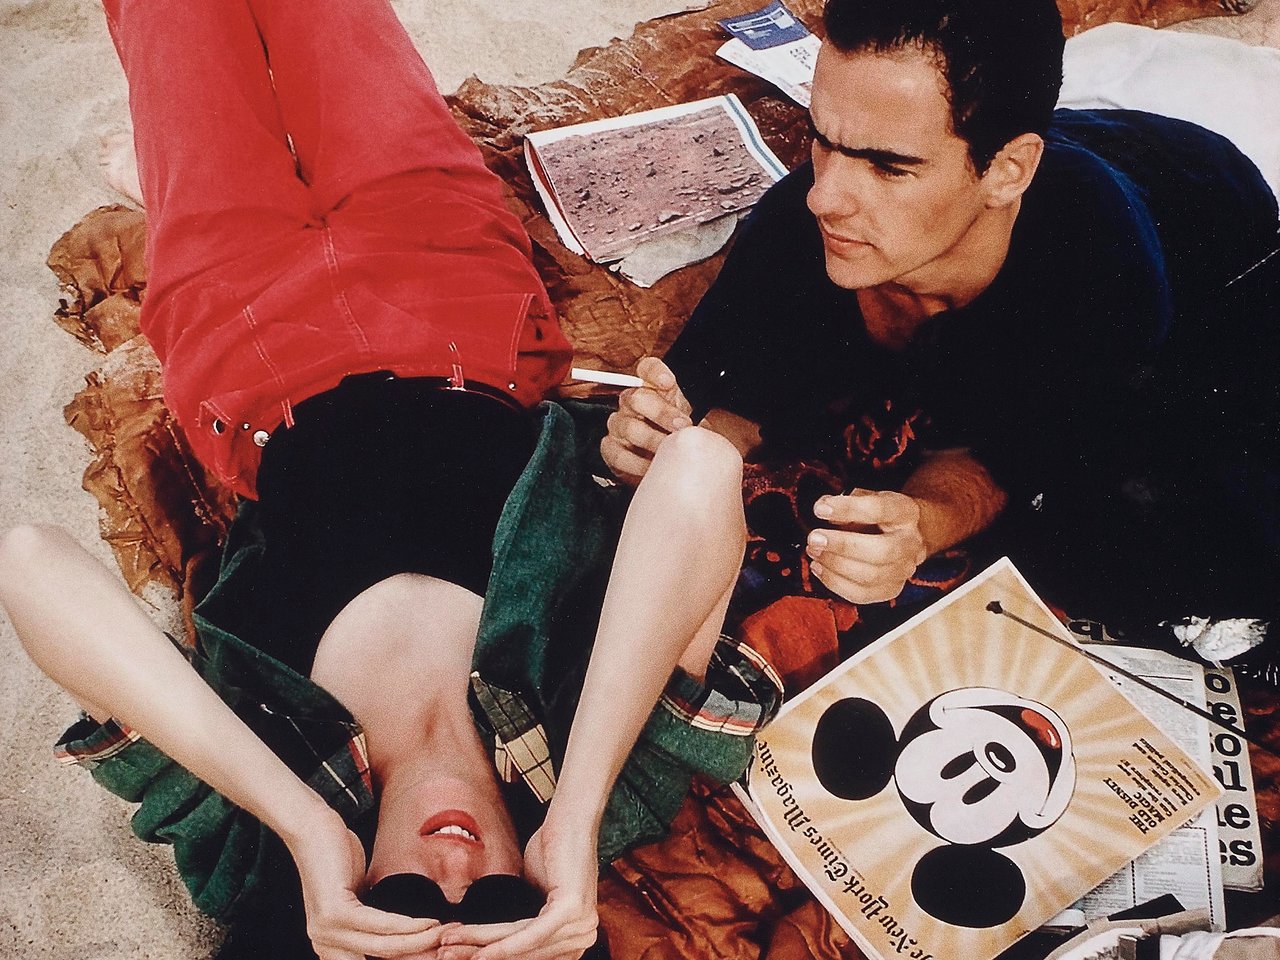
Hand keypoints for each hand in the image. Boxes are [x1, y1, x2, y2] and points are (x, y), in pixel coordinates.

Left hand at [287, 807, 450, 959]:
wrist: (311, 828)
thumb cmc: (335, 857)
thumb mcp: (356, 896)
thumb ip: (372, 918)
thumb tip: (402, 930)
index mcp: (330, 945)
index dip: (409, 958)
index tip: (436, 953)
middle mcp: (325, 944)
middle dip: (419, 956)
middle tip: (447, 948)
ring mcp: (327, 931)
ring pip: (384, 947)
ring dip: (421, 941)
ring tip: (444, 934)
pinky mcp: (336, 913)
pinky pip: (380, 924)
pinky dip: (408, 925)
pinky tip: (427, 922)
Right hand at [439, 818, 599, 959]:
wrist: (569, 819)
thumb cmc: (551, 852)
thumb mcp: (534, 898)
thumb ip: (523, 926)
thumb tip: (489, 945)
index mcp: (576, 939)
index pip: (527, 957)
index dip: (491, 958)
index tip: (458, 955)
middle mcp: (583, 937)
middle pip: (522, 955)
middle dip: (478, 955)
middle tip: (446, 955)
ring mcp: (580, 926)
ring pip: (520, 946)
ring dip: (480, 947)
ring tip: (450, 946)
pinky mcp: (571, 912)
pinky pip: (531, 934)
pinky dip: (503, 944)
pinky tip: (480, 953)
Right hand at [600, 356, 692, 484]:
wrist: (665, 466)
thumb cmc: (677, 440)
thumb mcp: (693, 425)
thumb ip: (697, 418)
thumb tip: (707, 430)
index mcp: (653, 390)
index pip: (647, 369)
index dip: (655, 372)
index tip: (668, 382)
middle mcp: (631, 404)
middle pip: (637, 398)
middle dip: (661, 412)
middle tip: (681, 427)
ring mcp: (619, 425)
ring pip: (627, 426)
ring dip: (651, 439)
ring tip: (669, 451)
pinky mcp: (611, 449)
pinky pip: (617, 453)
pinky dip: (635, 463)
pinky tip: (650, 467)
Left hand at [806, 489, 927, 603]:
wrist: (903, 535)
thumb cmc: (879, 515)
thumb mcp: (867, 498)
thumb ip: (846, 501)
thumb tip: (823, 508)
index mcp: (905, 512)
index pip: (879, 510)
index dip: (847, 509)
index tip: (820, 510)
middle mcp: (910, 542)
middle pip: (881, 551)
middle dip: (842, 546)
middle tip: (814, 539)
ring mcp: (904, 569)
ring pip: (871, 576)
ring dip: (835, 565)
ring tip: (814, 552)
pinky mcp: (891, 589)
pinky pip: (862, 594)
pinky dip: (835, 583)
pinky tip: (819, 568)